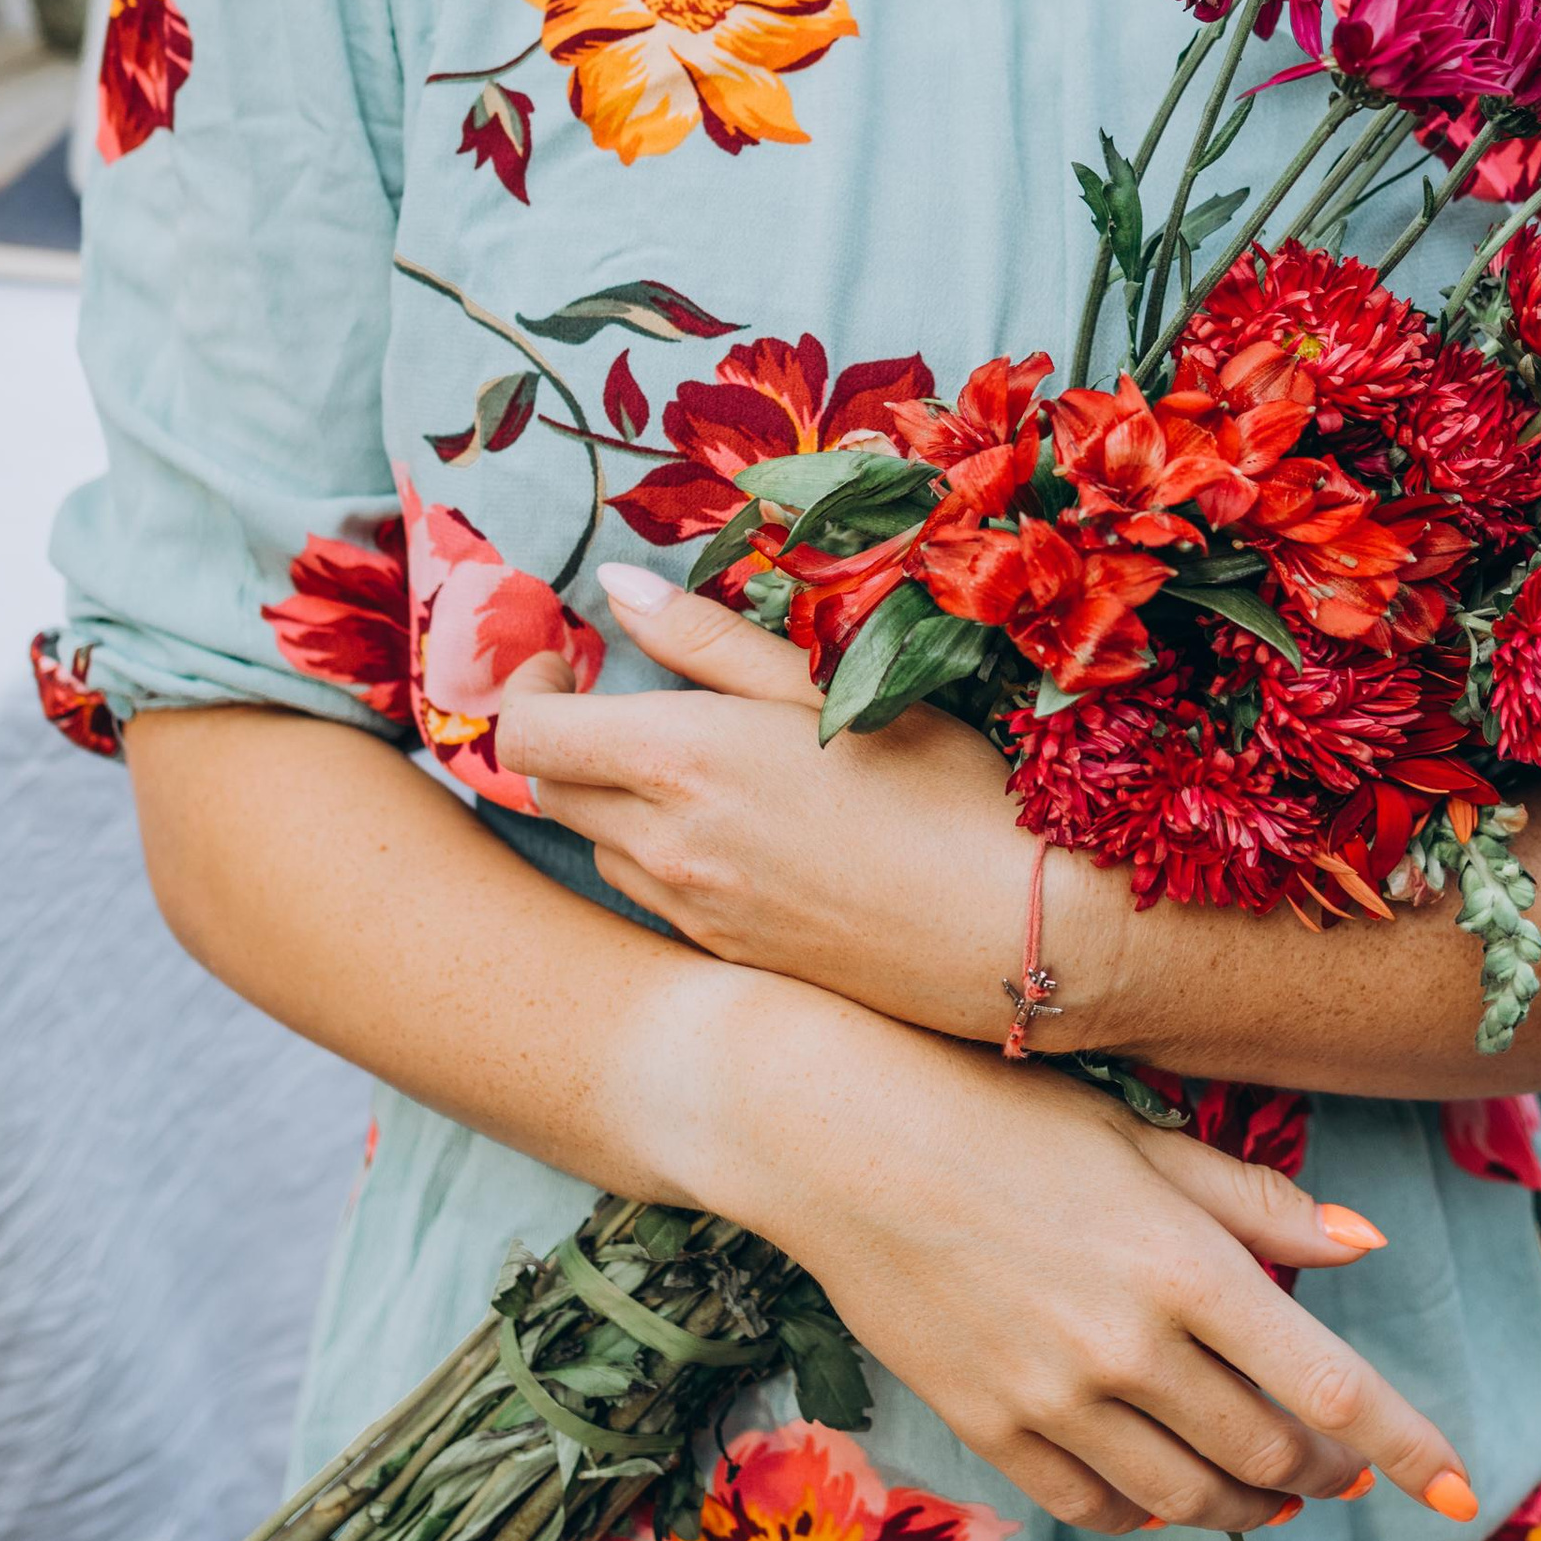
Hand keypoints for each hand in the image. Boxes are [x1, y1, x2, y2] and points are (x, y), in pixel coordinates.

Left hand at [490, 564, 1043, 1040]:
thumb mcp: (828, 687)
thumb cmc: (940, 789)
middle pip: (548, 789)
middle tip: (619, 700)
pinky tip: (739, 830)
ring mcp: (690, 912)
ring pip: (597, 844)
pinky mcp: (723, 955)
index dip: (524, 689)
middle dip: (564, 737)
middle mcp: (664, 846)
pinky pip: (649, 893)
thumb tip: (615, 585)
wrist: (1015, 933)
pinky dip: (658, 851)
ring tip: (693, 764)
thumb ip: (708, 639)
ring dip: (613, 796)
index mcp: (681, 761)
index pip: (526, 734)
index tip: (566, 662)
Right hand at [644, 963, 1475, 1539]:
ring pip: (1193, 1496)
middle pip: (1272, 1454)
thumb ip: (1257, 1200)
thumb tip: (1366, 1243)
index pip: (1333, 1387)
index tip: (1460, 1485)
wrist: (841, 1136)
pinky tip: (1167, 1488)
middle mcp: (1131, 1345)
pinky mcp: (992, 1429)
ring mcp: (1056, 1399)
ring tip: (1273, 1486)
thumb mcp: (1141, 1136)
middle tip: (1346, 1464)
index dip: (1408, 1446)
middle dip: (1329, 1470)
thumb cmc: (1000, 1110)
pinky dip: (1152, 1511)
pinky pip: (1098, 1507)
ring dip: (1251, 1502)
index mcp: (1185, 1263)